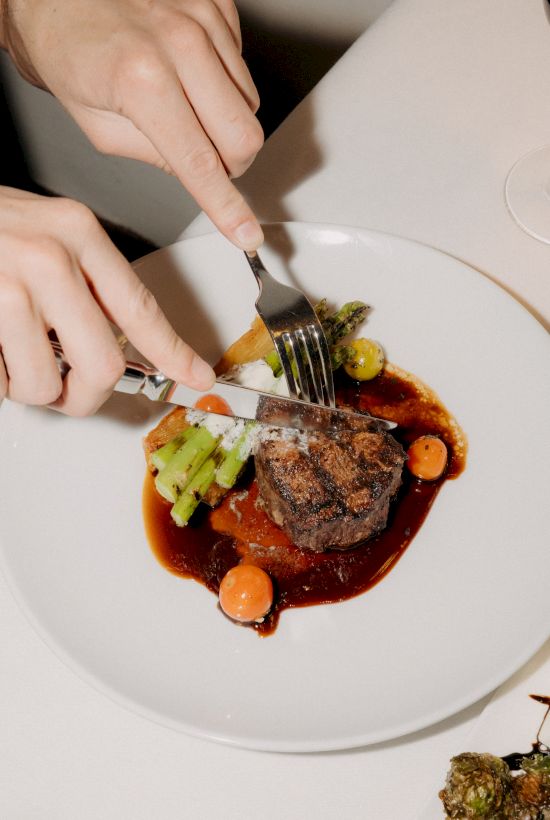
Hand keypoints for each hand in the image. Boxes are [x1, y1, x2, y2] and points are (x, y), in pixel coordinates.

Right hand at [0, 186, 214, 414]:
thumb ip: (86, 285)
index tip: (195, 376)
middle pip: (102, 366)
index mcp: (77, 234)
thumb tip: (118, 347)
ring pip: (46, 384)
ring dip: (30, 387)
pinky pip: (2, 381)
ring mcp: (8, 287)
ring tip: (11, 354)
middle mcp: (49, 258)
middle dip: (85, 395)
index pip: (141, 308)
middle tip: (69, 392)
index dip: (173, 352)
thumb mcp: (47, 235)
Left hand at [1, 0, 263, 249]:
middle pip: (245, 135)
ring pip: (250, 103)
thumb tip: (198, 173)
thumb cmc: (66, 52)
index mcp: (140, 80)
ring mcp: (201, 16)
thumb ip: (155, 156)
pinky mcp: (215, 2)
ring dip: (226, 120)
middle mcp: (178, 42)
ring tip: (185, 105)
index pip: (201, 164)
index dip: (227, 207)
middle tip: (205, 161)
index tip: (245, 234)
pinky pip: (243, 65)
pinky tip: (191, 73)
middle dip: (231, 162)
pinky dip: (224, 81)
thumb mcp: (99, 127)